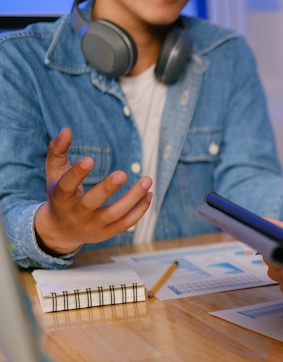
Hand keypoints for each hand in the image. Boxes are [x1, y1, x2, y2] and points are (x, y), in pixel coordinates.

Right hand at [34, 127, 152, 254]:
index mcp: (61, 198)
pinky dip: (139, 210)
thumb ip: (57, 151)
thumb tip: (66, 129)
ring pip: (115, 214)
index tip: (89, 159)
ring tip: (148, 180)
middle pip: (92, 203)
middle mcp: (77, 214)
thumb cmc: (60, 196)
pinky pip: (126, 224)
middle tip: (123, 173)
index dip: (77, 174)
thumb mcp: (54, 174)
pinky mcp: (107, 233)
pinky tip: (149, 194)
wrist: (60, 231)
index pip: (67, 186)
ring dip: (133, 198)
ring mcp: (93, 226)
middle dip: (107, 188)